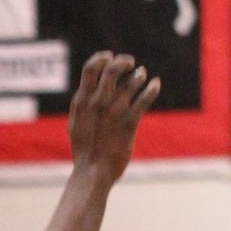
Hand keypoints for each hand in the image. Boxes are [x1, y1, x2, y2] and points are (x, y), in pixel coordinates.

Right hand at [68, 51, 160, 184]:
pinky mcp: (130, 121)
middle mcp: (99, 102)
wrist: (93, 173)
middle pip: (114, 68)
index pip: (92, 68)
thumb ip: (81, 106)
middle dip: (124, 61)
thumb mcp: (75, 125)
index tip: (110, 57)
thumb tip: (86, 90)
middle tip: (131, 63)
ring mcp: (115, 110)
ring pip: (132, 81)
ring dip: (139, 76)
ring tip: (142, 76)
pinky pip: (145, 97)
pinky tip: (155, 84)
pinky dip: (152, 88)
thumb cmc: (84, 151)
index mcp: (83, 101)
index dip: (102, 58)